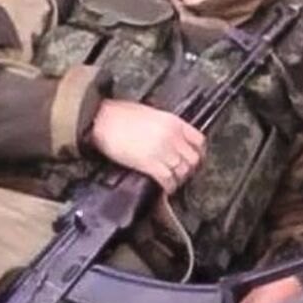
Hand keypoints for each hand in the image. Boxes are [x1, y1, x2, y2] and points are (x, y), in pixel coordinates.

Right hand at [89, 99, 205, 194]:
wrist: (102, 119)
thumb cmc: (120, 114)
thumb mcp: (151, 114)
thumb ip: (167, 127)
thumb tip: (172, 139)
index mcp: (174, 122)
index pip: (199, 141)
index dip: (200, 153)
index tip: (197, 159)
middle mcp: (172, 137)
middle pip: (193, 159)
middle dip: (190, 169)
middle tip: (184, 173)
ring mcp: (162, 151)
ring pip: (182, 171)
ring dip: (179, 179)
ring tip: (174, 182)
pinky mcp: (149, 164)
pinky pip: (168, 180)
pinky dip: (169, 186)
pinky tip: (166, 188)